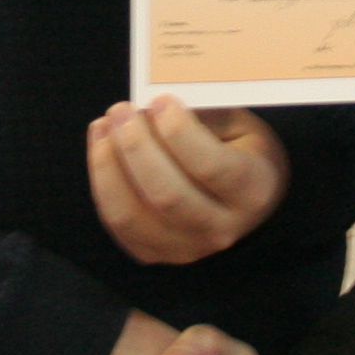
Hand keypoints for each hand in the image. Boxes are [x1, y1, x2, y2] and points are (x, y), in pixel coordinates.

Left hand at [88, 99, 288, 264]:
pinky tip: (101, 146)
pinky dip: (102, 182)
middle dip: (135, 146)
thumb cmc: (239, 148)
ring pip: (132, 215)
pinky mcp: (155, 254)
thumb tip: (150, 108)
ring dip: (108, 165)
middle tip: (121, 110)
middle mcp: (222, 229)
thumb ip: (200, 115)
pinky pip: (117, 222)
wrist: (244, 195)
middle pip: (167, 195)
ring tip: (104, 125)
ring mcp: (186, 248)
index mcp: (253, 190)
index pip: (211, 167)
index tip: (160, 100)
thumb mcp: (237, 123)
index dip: (178, 132)